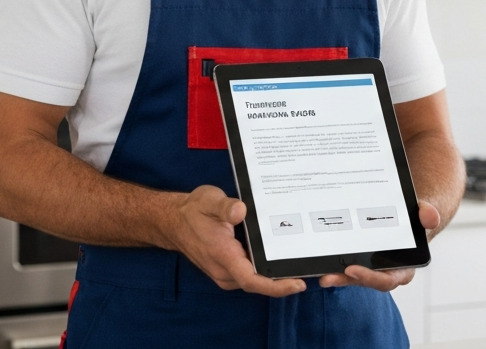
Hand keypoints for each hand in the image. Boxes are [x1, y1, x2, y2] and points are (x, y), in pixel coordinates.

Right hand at [165, 185, 305, 297]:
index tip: (298, 284)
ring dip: (276, 274)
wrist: (174, 221)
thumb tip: (241, 211)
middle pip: (259, 283)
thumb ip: (225, 207)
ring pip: (256, 280)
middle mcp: (224, 271)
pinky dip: (265, 269)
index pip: (252, 280)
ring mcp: (226, 273)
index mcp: (223, 255)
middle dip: (284, 279)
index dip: (276, 286)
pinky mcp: (228, 270)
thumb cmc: (193, 210)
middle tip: (311, 268)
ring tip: (300, 260)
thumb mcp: (208, 199)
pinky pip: (250, 274)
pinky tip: (279, 255)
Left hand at [318, 201, 441, 291]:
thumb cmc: (415, 217)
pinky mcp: (357, 258)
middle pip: (363, 280)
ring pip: (350, 275)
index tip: (351, 270)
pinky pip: (344, 264)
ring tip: (317, 272)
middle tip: (326, 276)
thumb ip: (427, 215)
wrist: (408, 213)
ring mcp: (369, 266)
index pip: (386, 280)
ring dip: (334, 274)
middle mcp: (385, 271)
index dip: (369, 277)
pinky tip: (316, 256)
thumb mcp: (424, 213)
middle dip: (345, 280)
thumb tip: (429, 217)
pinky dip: (332, 262)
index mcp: (403, 267)